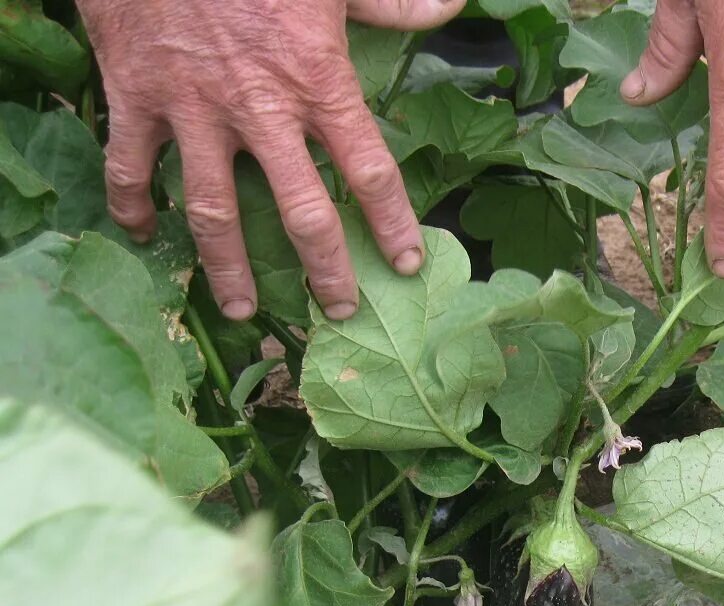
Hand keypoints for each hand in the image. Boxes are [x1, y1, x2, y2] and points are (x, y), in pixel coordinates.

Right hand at [77, 0, 464, 320]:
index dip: (392, 223)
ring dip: (227, 268)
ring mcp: (194, 109)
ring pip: (213, 210)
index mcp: (316, 80)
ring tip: (243, 311)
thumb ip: (391, 2)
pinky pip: (129, 166)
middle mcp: (259, 108)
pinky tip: (143, 235)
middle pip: (300, 212)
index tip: (407, 262)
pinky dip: (131, 204)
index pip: (367, 169)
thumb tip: (448, 5)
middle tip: (338, 310)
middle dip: (324, 270)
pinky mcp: (137, 97)